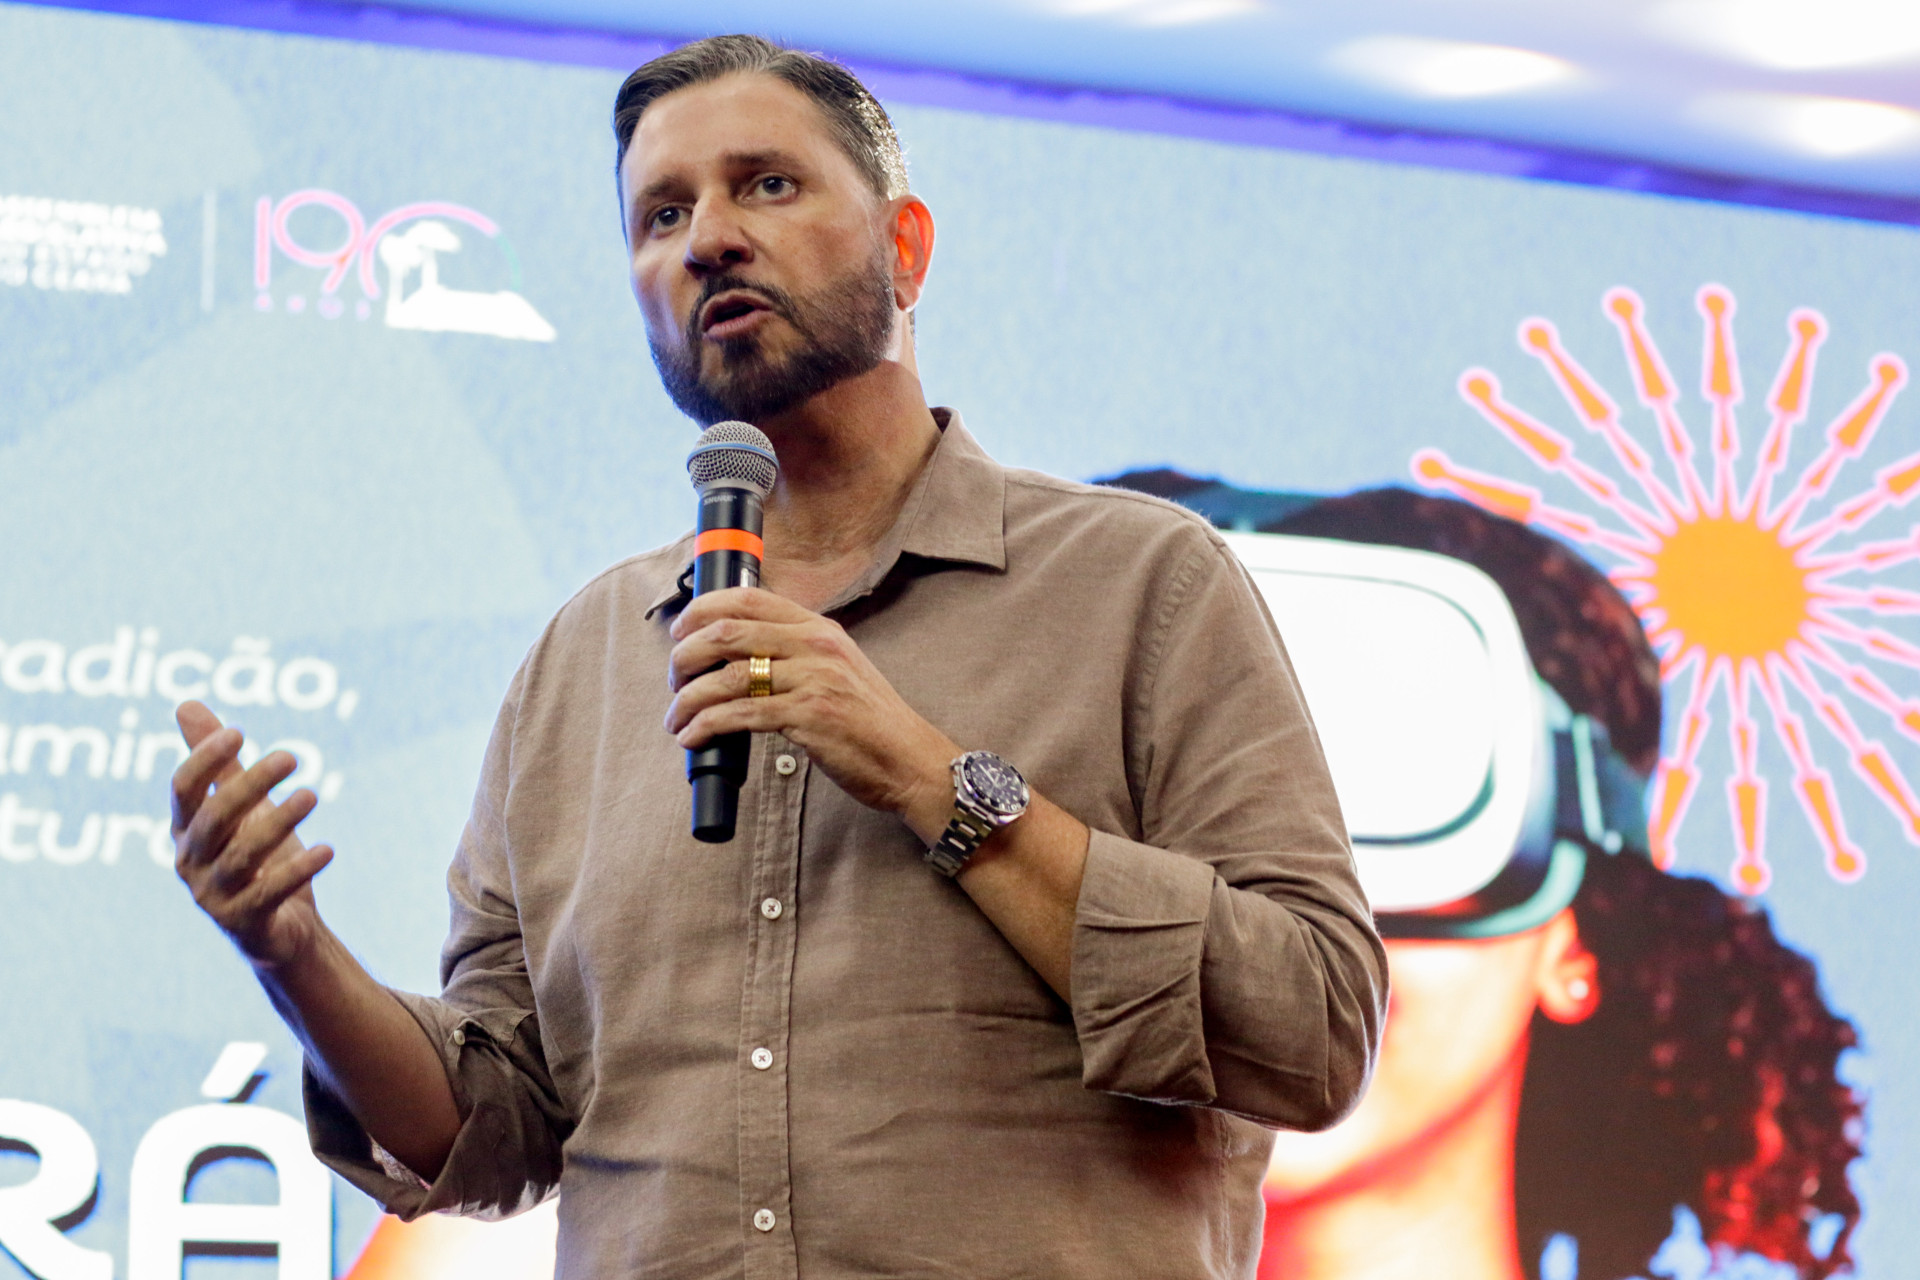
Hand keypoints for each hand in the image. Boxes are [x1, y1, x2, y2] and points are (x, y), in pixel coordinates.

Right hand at [171, 700, 333, 968]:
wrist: (280, 929)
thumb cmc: (258, 858)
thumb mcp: (240, 807)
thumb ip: (218, 763)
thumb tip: (185, 704)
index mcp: (187, 830)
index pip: (183, 790)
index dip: (204, 760)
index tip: (239, 732)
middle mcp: (191, 862)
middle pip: (214, 819)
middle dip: (249, 786)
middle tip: (292, 755)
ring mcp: (214, 896)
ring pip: (243, 856)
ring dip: (279, 822)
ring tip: (312, 794)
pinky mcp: (244, 922)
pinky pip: (269, 894)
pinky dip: (298, 871)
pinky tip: (329, 850)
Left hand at [666, 587, 955, 834]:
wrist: (909, 759)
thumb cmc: (868, 720)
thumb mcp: (838, 667)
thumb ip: (796, 652)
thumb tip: (735, 655)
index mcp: (818, 627)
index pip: (749, 597)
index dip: (702, 609)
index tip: (679, 630)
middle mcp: (815, 644)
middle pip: (727, 632)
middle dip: (685, 656)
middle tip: (674, 679)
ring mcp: (814, 679)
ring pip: (727, 677)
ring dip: (688, 700)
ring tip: (676, 718)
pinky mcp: (809, 716)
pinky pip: (740, 715)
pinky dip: (706, 726)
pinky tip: (694, 737)